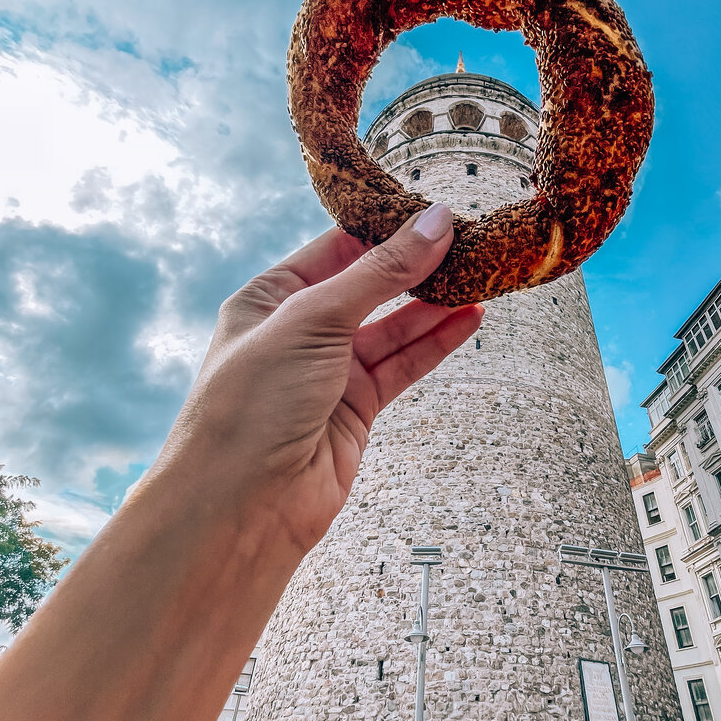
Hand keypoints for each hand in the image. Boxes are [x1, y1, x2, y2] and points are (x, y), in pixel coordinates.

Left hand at [150, 204, 482, 554]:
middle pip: (369, 286)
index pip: (335, 248)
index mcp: (267, 298)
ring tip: (480, 275)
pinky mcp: (355, 410)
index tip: (433, 212)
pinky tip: (468, 319)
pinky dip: (436, 342)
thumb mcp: (312, 320)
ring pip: (392, 327)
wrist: (240, 507)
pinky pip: (403, 366)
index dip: (384, 229)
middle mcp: (296, 333)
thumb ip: (379, 273)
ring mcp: (328, 373)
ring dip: (435, 304)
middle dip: (415, 266)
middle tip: (468, 241)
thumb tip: (434, 223)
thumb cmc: (251, 406)